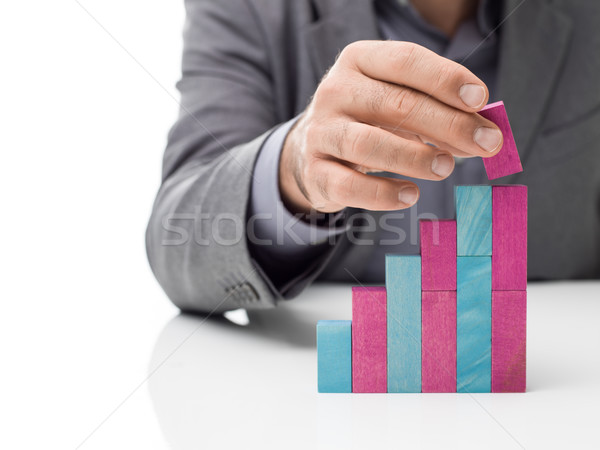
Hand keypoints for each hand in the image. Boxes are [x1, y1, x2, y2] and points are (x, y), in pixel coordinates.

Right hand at [279, 40, 501, 213]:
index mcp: (359, 61)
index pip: (405, 61)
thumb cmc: (369, 119)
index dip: (445, 79)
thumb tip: (484, 133)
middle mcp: (334, 91)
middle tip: (486, 143)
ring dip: (415, 158)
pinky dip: (383, 194)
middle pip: (395, 104)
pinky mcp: (314, 172)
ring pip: (369, 144)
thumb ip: (438, 111)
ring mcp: (320, 132)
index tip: (480, 100)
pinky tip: (411, 195)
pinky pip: (348, 186)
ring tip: (446, 168)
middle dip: (448, 124)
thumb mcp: (399, 102)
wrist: (314, 147)